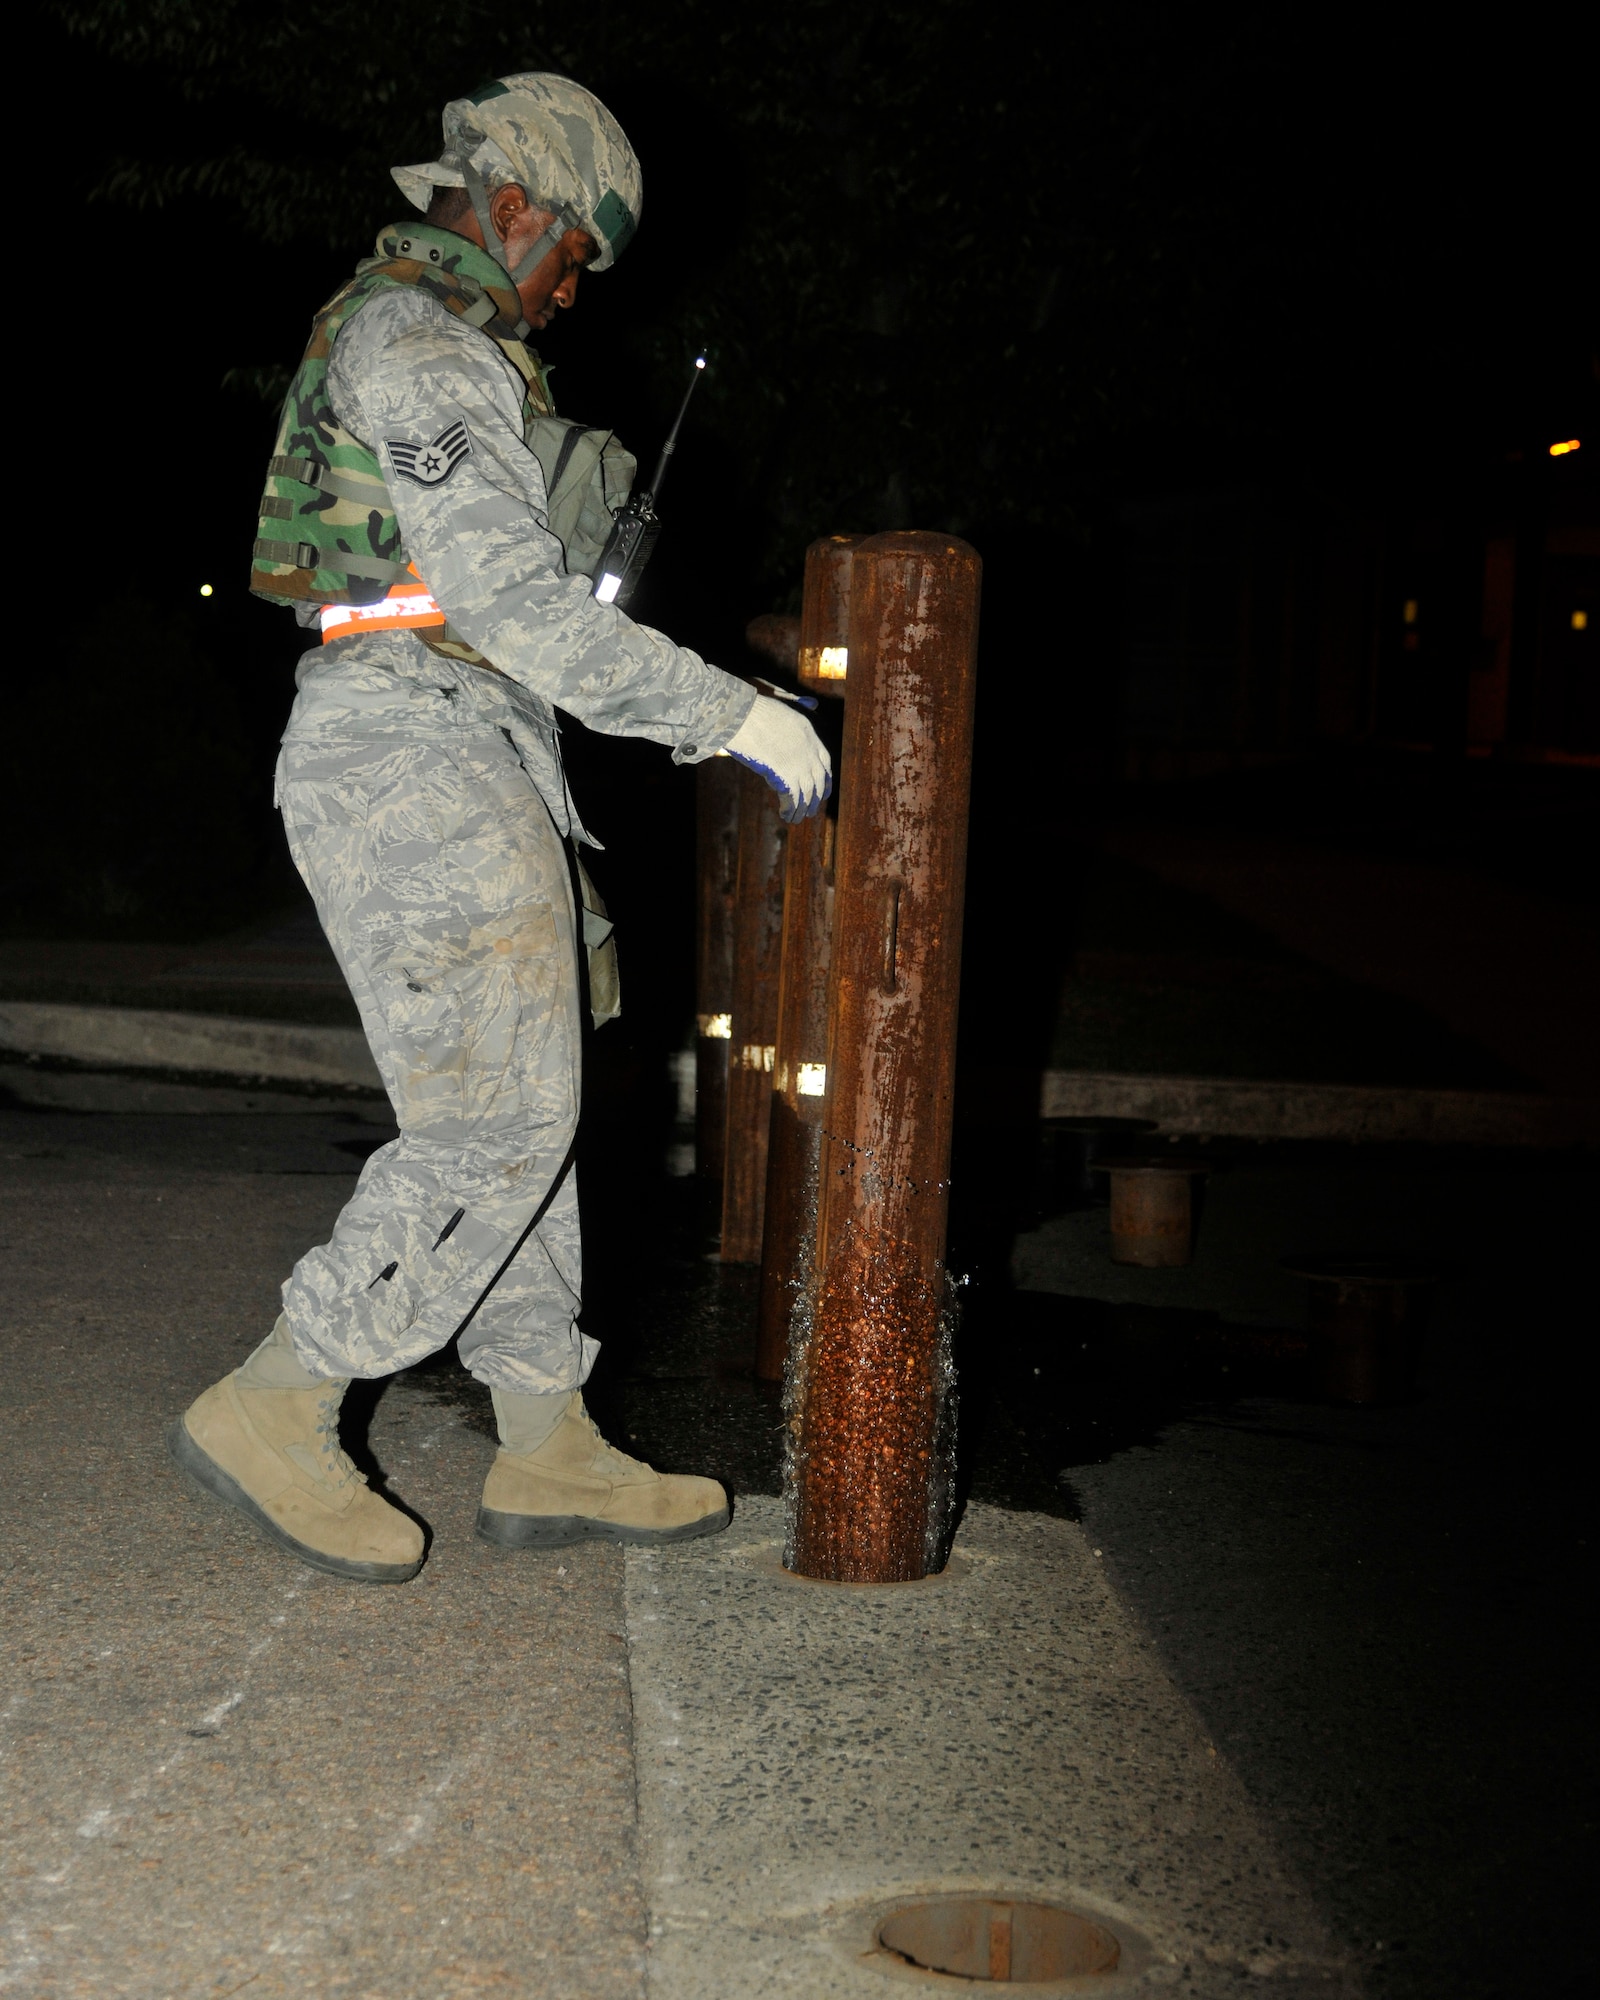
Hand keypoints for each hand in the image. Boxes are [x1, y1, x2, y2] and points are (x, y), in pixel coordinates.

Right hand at [724, 694, 831, 821]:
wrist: (741, 716)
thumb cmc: (755, 710)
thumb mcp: (784, 705)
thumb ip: (800, 707)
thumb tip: (815, 702)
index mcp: (810, 733)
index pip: (825, 761)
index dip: (825, 779)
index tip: (823, 791)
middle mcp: (810, 750)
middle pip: (818, 780)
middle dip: (815, 798)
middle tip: (810, 811)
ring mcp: (799, 764)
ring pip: (806, 793)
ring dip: (801, 809)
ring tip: (796, 819)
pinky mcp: (786, 776)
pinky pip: (792, 798)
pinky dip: (789, 809)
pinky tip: (785, 815)